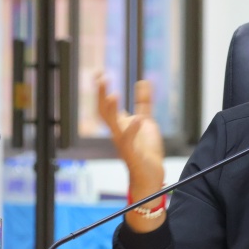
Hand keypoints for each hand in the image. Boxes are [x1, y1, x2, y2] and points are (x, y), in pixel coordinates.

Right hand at [97, 75, 165, 230]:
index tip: (98, 73)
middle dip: (101, 95)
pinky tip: (139, 119)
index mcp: (119, 125)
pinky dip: (133, 129)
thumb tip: (143, 82)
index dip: (101, 90)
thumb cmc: (145, 150)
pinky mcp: (132, 152)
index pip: (105, 105)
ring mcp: (123, 143)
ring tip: (114, 95)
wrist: (150, 175)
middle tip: (101, 78)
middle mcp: (117, 133)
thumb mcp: (146, 121)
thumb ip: (144, 103)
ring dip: (112, 110)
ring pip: (113, 125)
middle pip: (103, 112)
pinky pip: (130, 140)